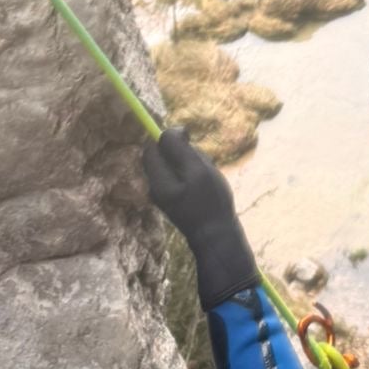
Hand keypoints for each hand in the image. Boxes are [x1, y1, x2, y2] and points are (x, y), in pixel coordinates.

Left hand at [143, 128, 257, 308]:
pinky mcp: (177, 200)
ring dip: (192, 164)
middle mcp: (155, 188)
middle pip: (163, 156)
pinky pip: (182, 178)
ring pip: (175, 166)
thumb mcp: (197, 170)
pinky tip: (208, 186)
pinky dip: (195, 176)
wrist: (218, 237)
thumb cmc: (210, 203)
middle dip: (183, 153)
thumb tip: (169, 131)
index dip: (168, 140)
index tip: (189, 141)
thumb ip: (178, 148)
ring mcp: (165, 196)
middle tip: (202, 164)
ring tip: (208, 176)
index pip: (151, 148)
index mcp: (156, 180)